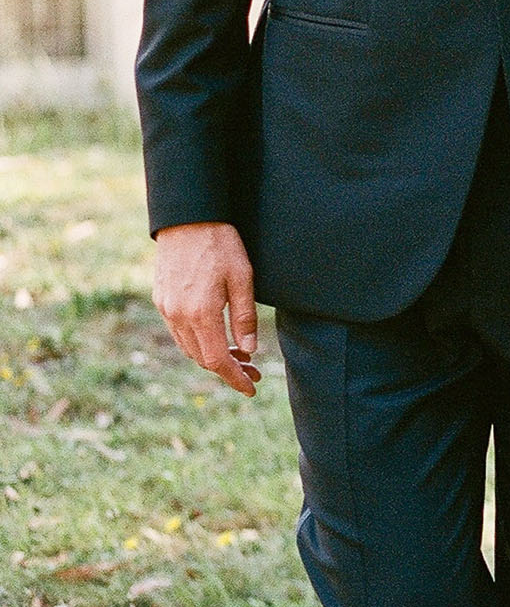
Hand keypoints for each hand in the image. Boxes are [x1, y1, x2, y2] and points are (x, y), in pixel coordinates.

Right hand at [154, 221, 260, 396]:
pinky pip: (178, 332)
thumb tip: (250, 350)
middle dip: (228, 369)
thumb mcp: (243, 279)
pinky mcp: (161, 299)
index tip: (251, 388)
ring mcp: (166, 308)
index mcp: (201, 313)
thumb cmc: (220, 245)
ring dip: (212, 357)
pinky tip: (216, 337)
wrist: (186, 218)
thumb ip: (245, 317)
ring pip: (188, 347)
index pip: (218, 360)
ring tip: (239, 355)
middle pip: (202, 358)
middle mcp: (178, 316)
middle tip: (252, 371)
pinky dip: (198, 342)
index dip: (235, 378)